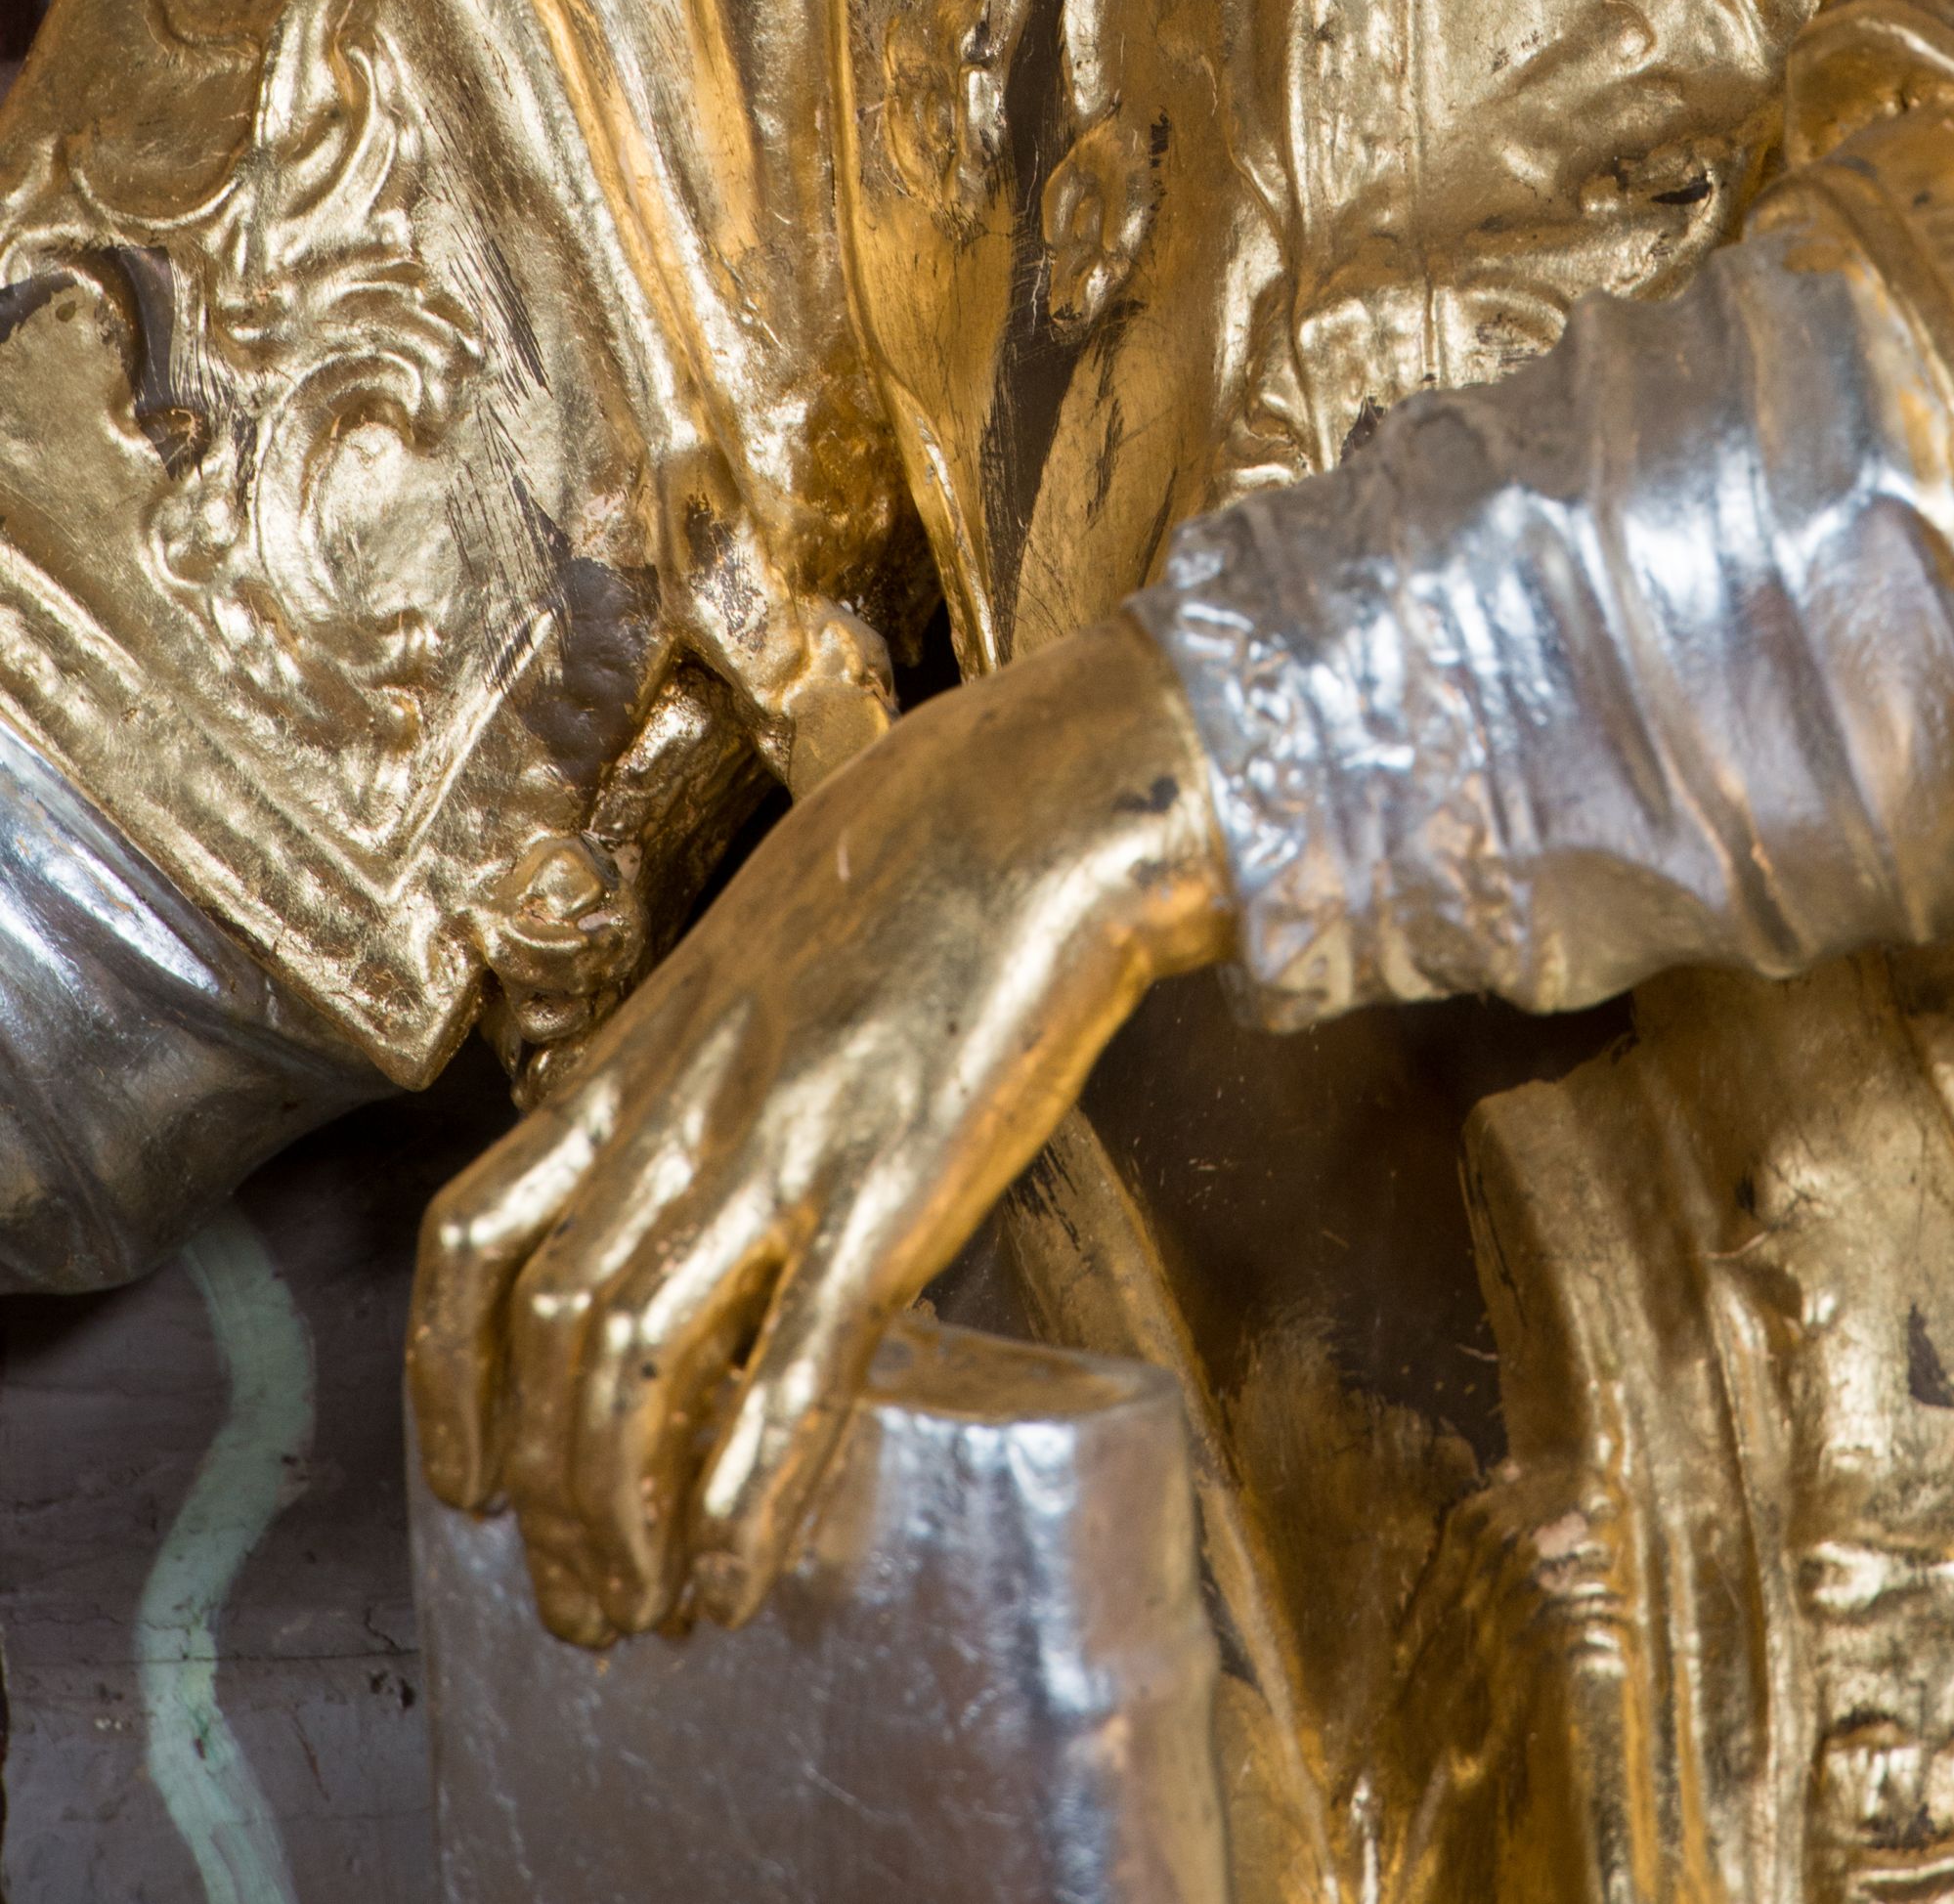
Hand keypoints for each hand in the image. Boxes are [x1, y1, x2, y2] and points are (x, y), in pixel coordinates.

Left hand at [407, 614, 1232, 1642]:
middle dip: (543, 1499)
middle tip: (574, 1600)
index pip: (473, 1238)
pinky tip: (734, 1580)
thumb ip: (712, 1056)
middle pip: (549, 1338)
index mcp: (643, 1054)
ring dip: (616, 1521)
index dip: (446, 1382)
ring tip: (641, 1612)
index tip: (468, 1476)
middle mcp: (683, 1113)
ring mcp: (781, 1152)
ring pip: (632, 1369)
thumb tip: (710, 1156)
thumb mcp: (759, 943)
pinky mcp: (891, 1189)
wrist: (1044, 803)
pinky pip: (790, 1374)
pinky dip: (744, 1498)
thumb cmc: (922, 849)